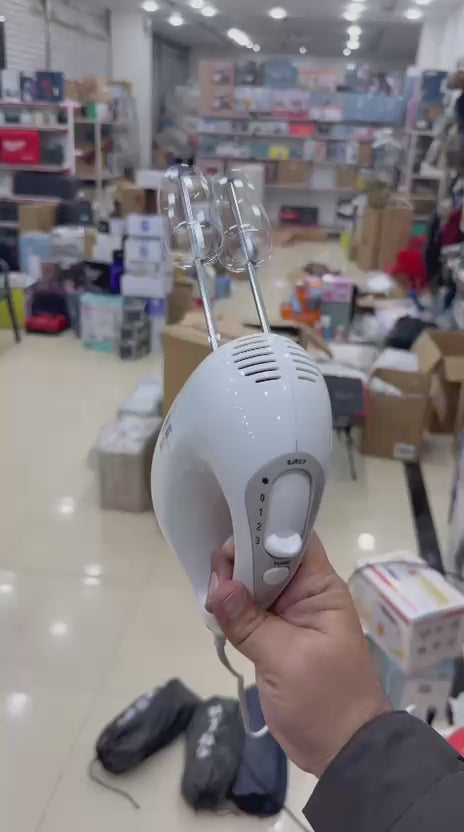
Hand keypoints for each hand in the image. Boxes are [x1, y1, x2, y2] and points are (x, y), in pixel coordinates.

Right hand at [206, 533, 387, 776]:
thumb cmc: (326, 700)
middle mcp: (303, 594)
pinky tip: (213, 612)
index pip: (294, 541)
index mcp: (320, 589)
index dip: (263, 533)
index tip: (230, 546)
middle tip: (215, 580)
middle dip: (238, 562)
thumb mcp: (287, 659)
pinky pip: (247, 609)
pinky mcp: (273, 635)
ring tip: (212, 599)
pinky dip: (230, 608)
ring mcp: (287, 615)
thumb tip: (218, 588)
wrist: (341, 751)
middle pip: (266, 558)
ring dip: (230, 586)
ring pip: (253, 583)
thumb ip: (250, 622)